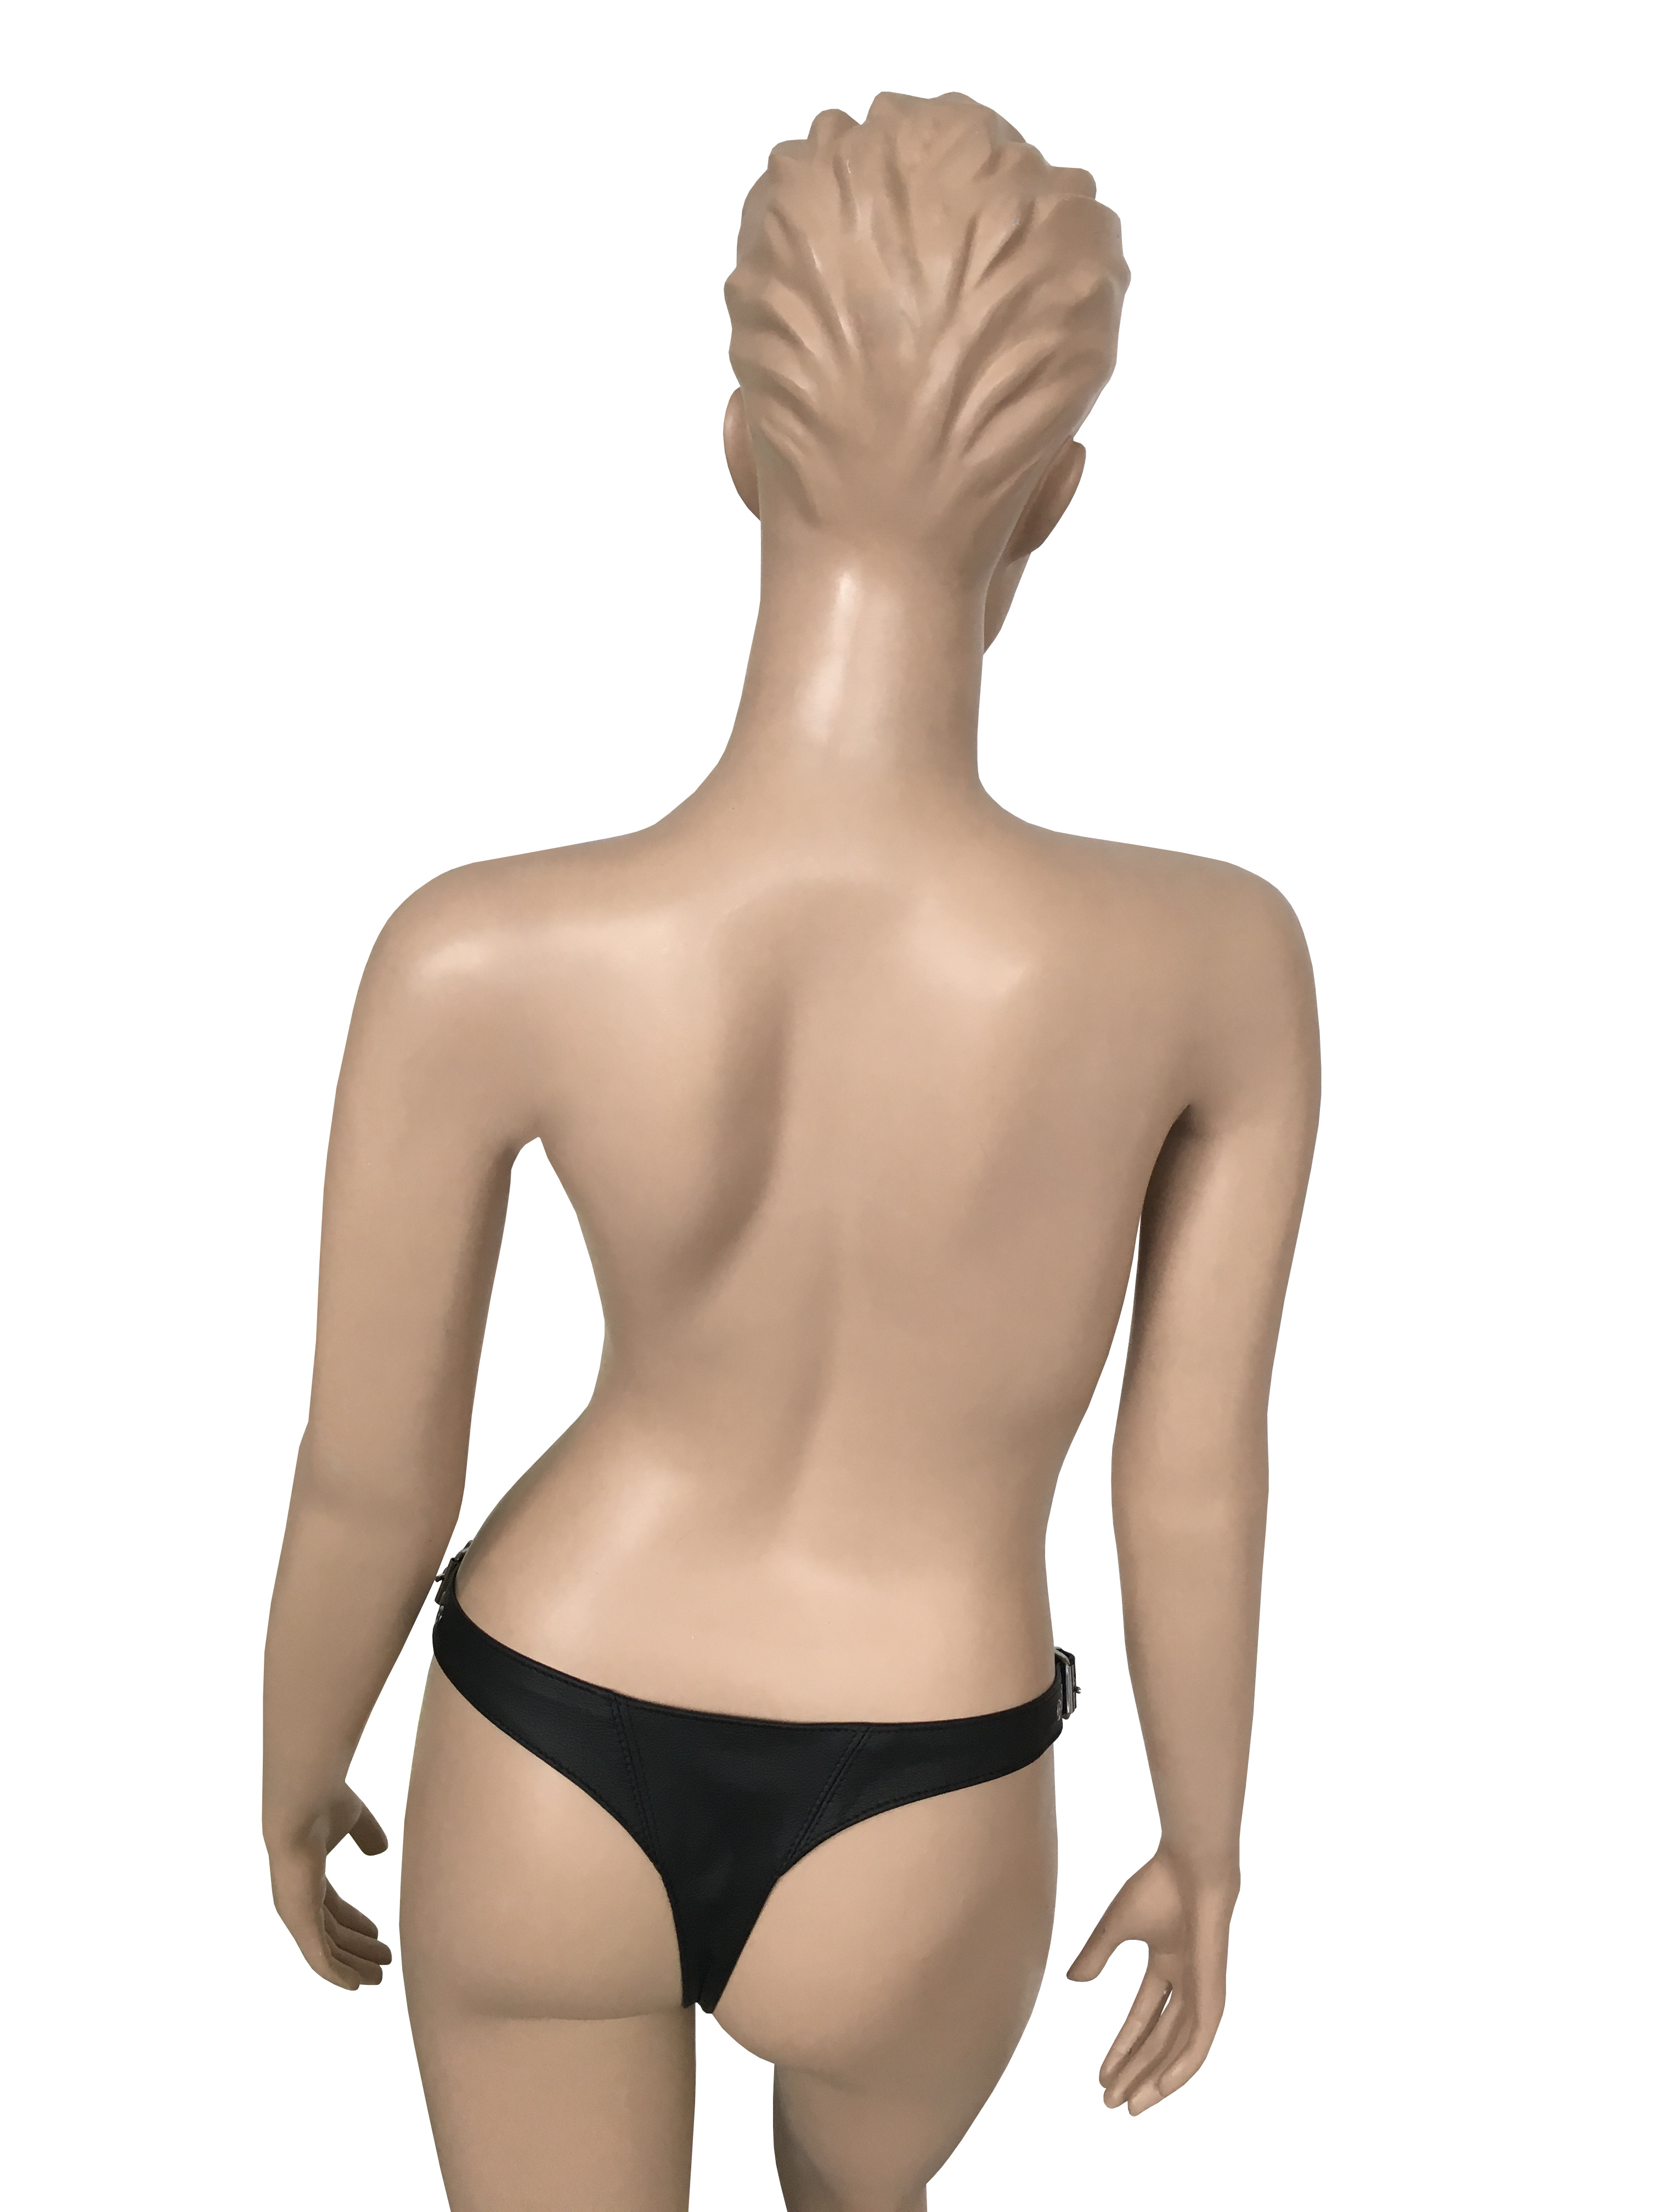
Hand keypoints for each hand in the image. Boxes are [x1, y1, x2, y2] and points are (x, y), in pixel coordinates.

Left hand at [267, 1783, 393, 1989]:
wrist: (300, 1806)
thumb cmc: (322, 1804)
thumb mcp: (353, 1819)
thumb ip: (366, 1834)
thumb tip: (380, 1849)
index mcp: (309, 1877)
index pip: (333, 1909)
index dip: (356, 1924)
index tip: (378, 1933)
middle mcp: (299, 1899)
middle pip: (331, 1934)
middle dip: (357, 1948)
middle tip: (383, 1961)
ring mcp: (297, 1913)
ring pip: (327, 1951)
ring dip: (352, 1965)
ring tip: (379, 1976)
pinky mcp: (299, 1922)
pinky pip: (318, 1957)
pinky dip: (336, 1974)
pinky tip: (355, 1985)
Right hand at [1066, 1847, 1236, 2113]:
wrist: (1192, 1865)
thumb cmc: (1157, 1885)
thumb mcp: (1116, 1926)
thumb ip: (1096, 1955)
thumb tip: (1073, 1981)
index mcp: (1167, 1964)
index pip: (1143, 2019)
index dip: (1121, 2047)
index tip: (1100, 2077)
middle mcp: (1186, 1982)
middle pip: (1159, 2040)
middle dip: (1135, 2072)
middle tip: (1111, 2103)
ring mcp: (1202, 1990)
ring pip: (1178, 2048)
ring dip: (1155, 2078)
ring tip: (1132, 2105)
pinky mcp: (1214, 1994)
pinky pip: (1200, 2041)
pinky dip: (1183, 2067)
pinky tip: (1164, 2088)